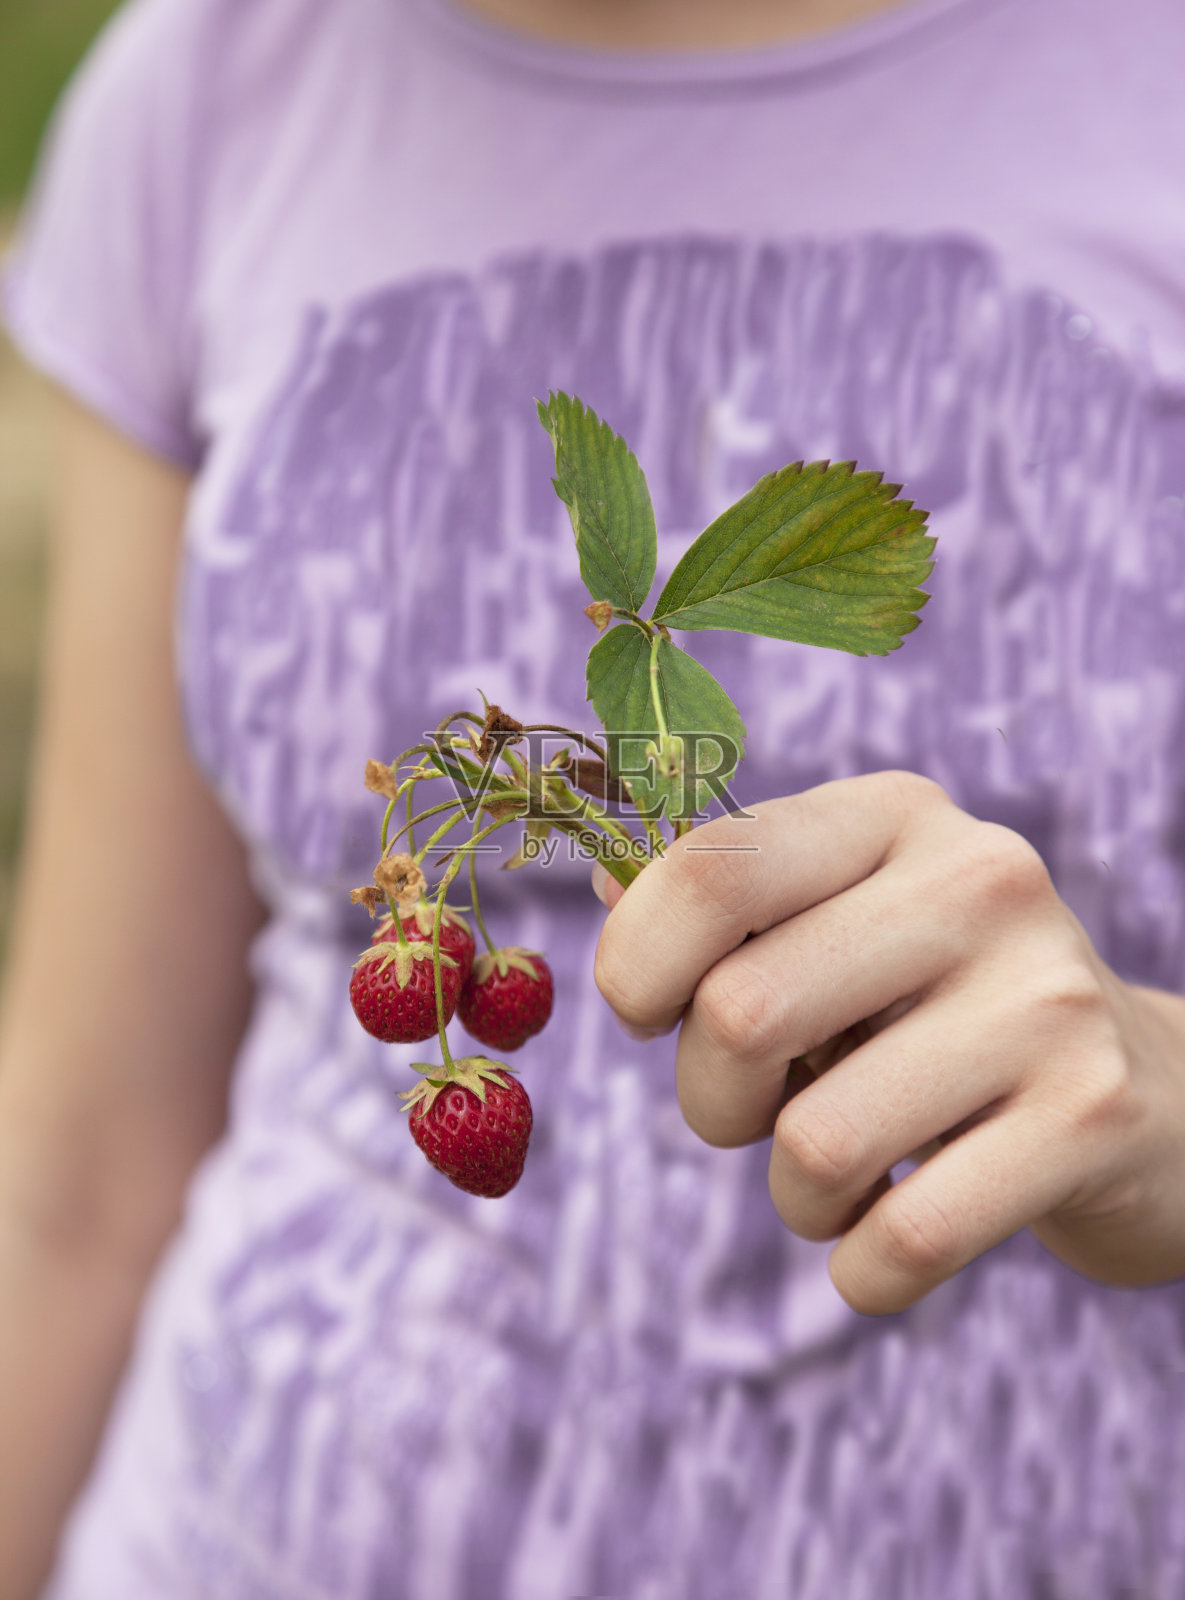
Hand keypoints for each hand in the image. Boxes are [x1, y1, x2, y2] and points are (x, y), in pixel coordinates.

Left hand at [592, 772, 1184, 1314]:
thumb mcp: (844, 923)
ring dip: (793, 1197)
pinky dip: (861, 1271)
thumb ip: (727, 905)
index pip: (710, 873)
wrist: (1150, 1093)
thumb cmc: (939, 1007)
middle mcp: (978, 881)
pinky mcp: (1091, 1117)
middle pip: (740, 1013)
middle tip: (749, 1115)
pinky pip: (906, 1238)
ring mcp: (1046, 998)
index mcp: (892, 815)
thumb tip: (602, 879)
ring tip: (835, 1180)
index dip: (634, 966)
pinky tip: (879, 1247)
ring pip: (814, 1143)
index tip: (646, 1016)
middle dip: (710, 1099)